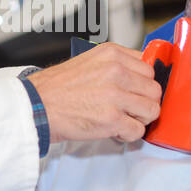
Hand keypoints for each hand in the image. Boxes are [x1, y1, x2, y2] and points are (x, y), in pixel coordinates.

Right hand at [26, 43, 160, 143]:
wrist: (36, 106)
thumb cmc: (57, 88)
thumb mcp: (89, 61)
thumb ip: (115, 65)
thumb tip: (139, 78)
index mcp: (112, 54)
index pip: (149, 69)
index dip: (142, 85)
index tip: (134, 93)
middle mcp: (116, 71)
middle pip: (154, 90)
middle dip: (143, 103)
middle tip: (128, 110)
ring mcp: (115, 95)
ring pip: (151, 110)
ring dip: (139, 120)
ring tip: (122, 120)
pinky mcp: (112, 119)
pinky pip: (138, 131)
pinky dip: (128, 135)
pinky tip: (114, 131)